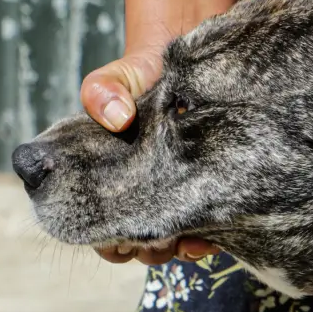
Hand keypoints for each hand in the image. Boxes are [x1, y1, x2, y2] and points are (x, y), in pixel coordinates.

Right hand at [80, 44, 218, 265]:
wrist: (180, 61)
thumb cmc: (141, 73)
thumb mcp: (118, 78)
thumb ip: (104, 90)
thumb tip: (115, 116)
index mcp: (108, 180)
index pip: (99, 229)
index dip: (109, 243)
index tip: (125, 240)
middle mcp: (140, 192)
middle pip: (137, 244)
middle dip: (147, 250)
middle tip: (161, 240)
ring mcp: (175, 192)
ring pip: (172, 242)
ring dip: (179, 247)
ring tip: (191, 240)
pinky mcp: (208, 188)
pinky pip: (208, 227)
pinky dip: (208, 238)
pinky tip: (212, 236)